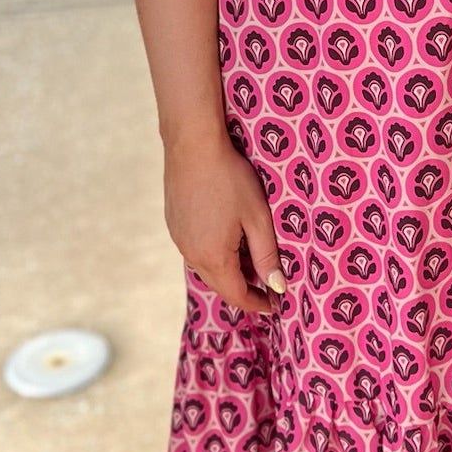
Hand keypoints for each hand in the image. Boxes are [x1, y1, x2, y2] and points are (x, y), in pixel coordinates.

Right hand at [163, 129, 283, 319]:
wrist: (192, 146)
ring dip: (230, 269)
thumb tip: (277, 287)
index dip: (257, 304)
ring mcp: (179, 240)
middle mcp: (191, 254)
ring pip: (208, 267)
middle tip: (269, 283)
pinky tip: (230, 237)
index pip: (237, 294)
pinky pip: (197, 250)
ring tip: (253, 258)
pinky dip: (215, 253)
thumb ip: (267, 255)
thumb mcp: (257, 217)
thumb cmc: (230, 178)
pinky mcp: (174, 225)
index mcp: (213, 257)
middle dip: (245, 288)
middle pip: (221, 284)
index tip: (275, 306)